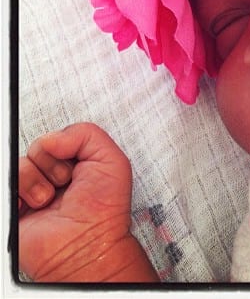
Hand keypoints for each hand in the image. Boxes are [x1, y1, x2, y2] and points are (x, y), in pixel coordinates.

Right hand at [19, 122, 157, 281]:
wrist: (86, 244)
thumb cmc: (104, 209)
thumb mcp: (111, 159)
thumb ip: (85, 134)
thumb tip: (51, 138)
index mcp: (75, 162)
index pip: (58, 136)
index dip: (67, 145)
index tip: (77, 163)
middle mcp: (52, 175)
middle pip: (39, 147)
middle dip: (54, 164)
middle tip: (67, 183)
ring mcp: (31, 191)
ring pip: (21, 164)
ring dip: (37, 181)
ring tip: (50, 199)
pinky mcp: (14, 208)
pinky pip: (7, 183)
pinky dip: (20, 192)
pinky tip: (35, 205)